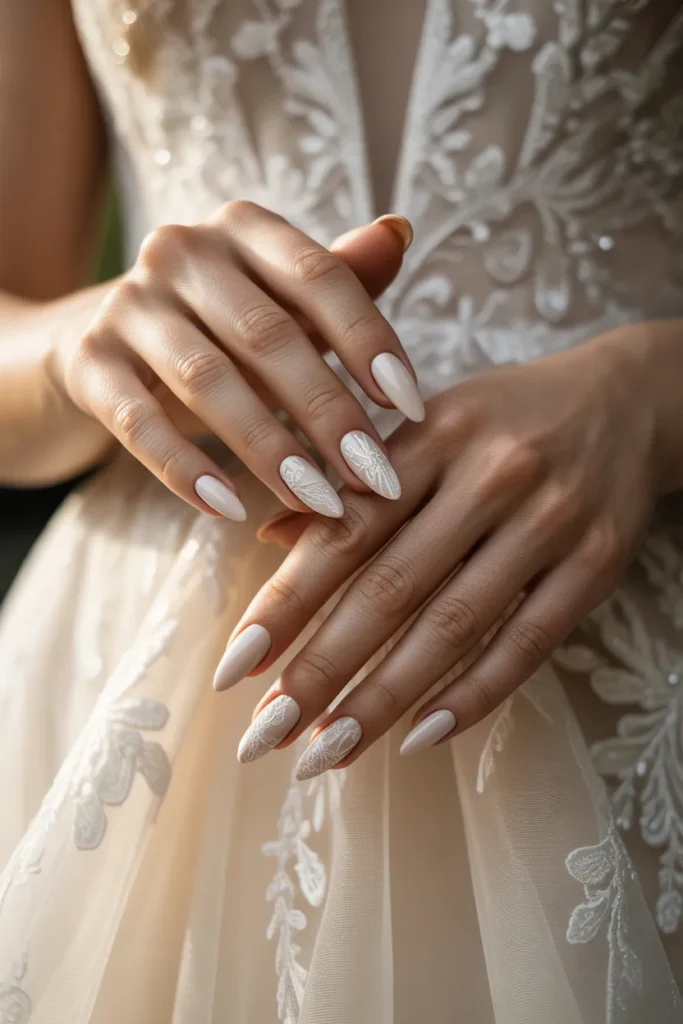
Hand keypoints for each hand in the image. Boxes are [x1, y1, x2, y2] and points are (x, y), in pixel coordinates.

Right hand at [50, 204, 421, 519]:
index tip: (410, 409)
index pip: (319, 276)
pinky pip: (139, 421)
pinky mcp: (87, 360)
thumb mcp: (279, 302)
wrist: (100, 346)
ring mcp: (128, 304)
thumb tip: (400, 232)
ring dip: (271, 449)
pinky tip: (231, 509)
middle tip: (375, 478)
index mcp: (242, 227)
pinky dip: (186, 469)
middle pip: (269, 335)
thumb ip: (339, 279)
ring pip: (209, 380)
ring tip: (320, 503)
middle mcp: (180, 250)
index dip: (369, 342)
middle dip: (330, 413)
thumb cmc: (218, 328)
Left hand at [219, 326, 668, 776]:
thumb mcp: (428, 421)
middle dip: (320, 670)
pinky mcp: (597, 563)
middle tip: (265, 736)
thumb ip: (353, 477)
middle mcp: (490, 474)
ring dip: (383, 699)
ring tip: (324, 752)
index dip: (286, 602)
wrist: (628, 398)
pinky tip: (420, 737)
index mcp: (434, 433)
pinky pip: (528, 642)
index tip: (236, 668)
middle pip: (391, 588)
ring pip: (453, 626)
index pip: (346, 528)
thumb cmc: (505, 417)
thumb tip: (271, 534)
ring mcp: (549, 521)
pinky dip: (473, 695)